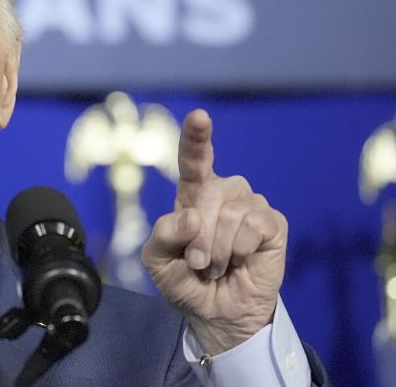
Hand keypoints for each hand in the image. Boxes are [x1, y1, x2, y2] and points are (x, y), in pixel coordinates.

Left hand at [141, 110, 286, 353]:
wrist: (215, 313)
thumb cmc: (184, 281)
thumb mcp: (157, 260)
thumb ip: (163, 234)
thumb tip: (192, 216)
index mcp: (192, 195)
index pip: (194, 159)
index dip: (196, 137)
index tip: (200, 117)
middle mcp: (223, 194)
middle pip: (210, 192)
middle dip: (199, 233)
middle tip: (196, 261)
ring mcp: (251, 206)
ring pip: (232, 211)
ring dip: (218, 247)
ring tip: (216, 265)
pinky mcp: (272, 224)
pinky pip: (254, 225)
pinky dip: (240, 249)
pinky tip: (240, 261)